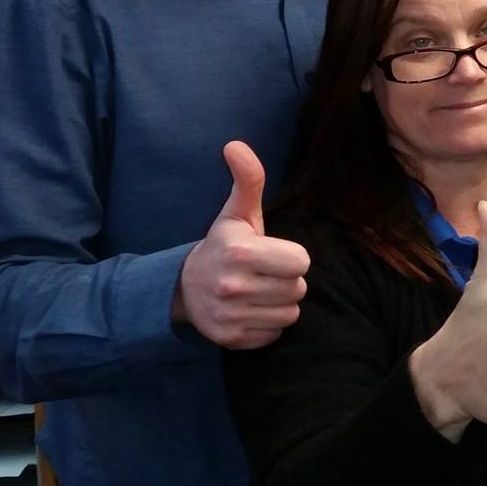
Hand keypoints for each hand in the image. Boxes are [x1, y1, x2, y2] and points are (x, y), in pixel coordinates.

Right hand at [175, 141, 310, 349]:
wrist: (185, 287)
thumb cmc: (224, 245)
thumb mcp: (237, 213)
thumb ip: (248, 180)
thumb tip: (236, 145)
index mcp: (240, 253)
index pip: (301, 262)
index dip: (292, 257)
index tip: (272, 254)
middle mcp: (232, 287)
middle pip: (299, 289)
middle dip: (287, 280)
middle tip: (264, 273)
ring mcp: (230, 316)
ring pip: (290, 314)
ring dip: (280, 302)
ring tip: (258, 290)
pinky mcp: (230, 340)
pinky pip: (275, 333)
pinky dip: (268, 324)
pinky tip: (251, 309)